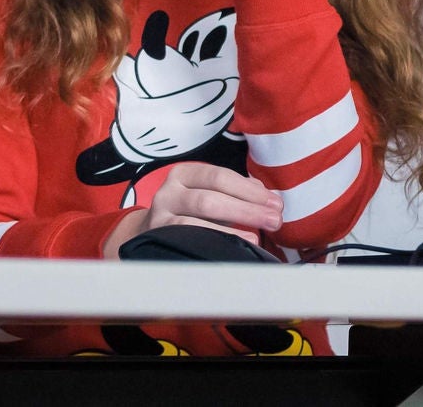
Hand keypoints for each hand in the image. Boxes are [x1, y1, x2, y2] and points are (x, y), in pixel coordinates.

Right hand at [102, 162, 284, 258]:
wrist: (147, 235)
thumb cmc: (189, 213)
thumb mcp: (208, 194)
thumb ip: (237, 192)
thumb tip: (268, 198)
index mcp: (185, 173)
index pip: (220, 176)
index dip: (250, 190)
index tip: (275, 202)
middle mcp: (169, 190)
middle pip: (212, 196)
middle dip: (248, 208)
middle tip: (274, 220)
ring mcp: (161, 215)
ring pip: (200, 216)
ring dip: (234, 227)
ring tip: (258, 237)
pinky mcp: (159, 237)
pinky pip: (188, 237)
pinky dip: (215, 241)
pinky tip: (234, 248)